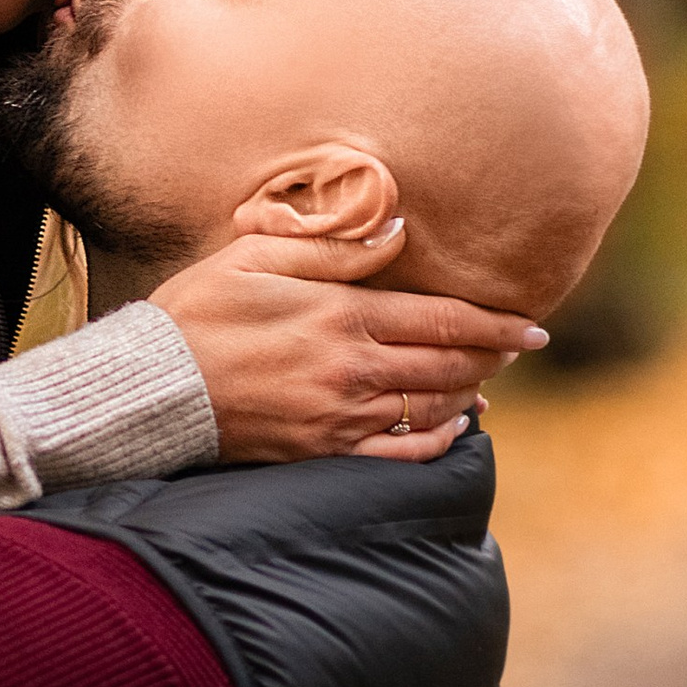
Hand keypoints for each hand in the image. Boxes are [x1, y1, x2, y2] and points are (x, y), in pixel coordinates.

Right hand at [153, 216, 546, 464]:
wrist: (154, 388)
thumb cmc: (197, 312)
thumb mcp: (256, 258)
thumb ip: (333, 247)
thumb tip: (399, 232)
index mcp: (340, 316)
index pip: (442, 321)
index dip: (496, 326)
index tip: (533, 328)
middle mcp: (351, 370)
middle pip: (448, 366)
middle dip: (492, 358)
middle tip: (517, 350)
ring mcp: (340, 417)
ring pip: (432, 408)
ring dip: (470, 393)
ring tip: (488, 380)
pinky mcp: (323, 452)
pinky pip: (401, 454)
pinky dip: (438, 441)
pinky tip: (454, 426)